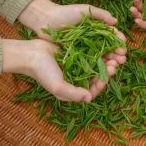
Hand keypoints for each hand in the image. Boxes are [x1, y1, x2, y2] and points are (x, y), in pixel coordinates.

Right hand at [1, 39, 118, 101]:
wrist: (31, 53)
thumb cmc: (42, 72)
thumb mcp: (57, 86)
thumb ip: (73, 94)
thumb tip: (89, 99)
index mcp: (72, 90)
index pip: (92, 91)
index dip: (101, 84)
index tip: (107, 76)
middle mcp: (76, 79)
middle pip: (96, 77)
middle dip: (106, 71)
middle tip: (115, 64)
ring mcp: (76, 66)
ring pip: (95, 65)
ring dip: (105, 61)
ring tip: (113, 55)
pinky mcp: (76, 54)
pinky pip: (90, 54)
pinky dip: (98, 51)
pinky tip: (105, 46)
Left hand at [17, 0, 127, 63]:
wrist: (46, 20)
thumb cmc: (66, 12)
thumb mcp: (85, 10)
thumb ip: (101, 14)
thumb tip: (116, 22)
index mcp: (96, 28)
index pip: (112, 36)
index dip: (119, 42)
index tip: (123, 48)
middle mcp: (93, 39)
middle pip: (109, 48)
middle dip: (117, 54)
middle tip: (122, 59)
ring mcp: (84, 48)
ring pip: (100, 57)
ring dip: (109, 62)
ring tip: (115, 66)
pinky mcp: (76, 55)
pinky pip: (88, 62)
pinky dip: (96, 66)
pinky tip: (103, 71)